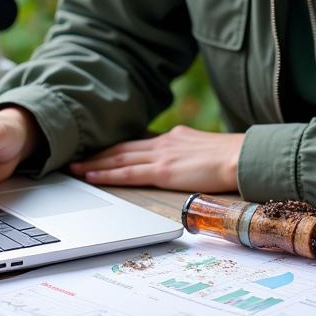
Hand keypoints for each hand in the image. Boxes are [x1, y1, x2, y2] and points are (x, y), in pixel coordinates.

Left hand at [67, 125, 242, 192]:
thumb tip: (185, 161)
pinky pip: (127, 173)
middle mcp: (163, 143)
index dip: (116, 148)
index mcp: (173, 138)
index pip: (137, 143)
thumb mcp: (204, 149)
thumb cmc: (230, 157)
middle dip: (98, 154)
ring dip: (95, 164)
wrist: (240, 157)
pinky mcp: (162, 170)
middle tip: (77, 158)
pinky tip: (91, 177)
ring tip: (75, 168)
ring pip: (118, 158)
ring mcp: (160, 156)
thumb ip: (189, 153)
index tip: (100, 152)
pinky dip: (106, 174)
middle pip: (122, 148)